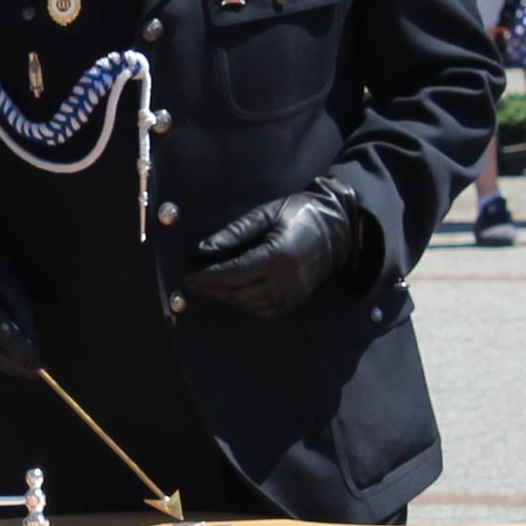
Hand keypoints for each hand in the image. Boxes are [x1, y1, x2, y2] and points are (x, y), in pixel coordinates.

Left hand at [183, 182, 365, 316]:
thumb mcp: (265, 214)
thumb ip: (235, 232)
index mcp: (278, 256)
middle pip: (238, 294)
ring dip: (226, 299)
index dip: (209, 278)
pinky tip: (232, 295)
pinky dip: (244, 305)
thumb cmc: (298, 215)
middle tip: (193, 285)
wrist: (336, 229)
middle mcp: (285, 281)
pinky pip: (263, 310)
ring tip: (208, 289)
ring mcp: (292, 294)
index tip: (189, 278)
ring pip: (249, 305)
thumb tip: (204, 249)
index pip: (234, 274)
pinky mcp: (294, 301)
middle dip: (212, 291)